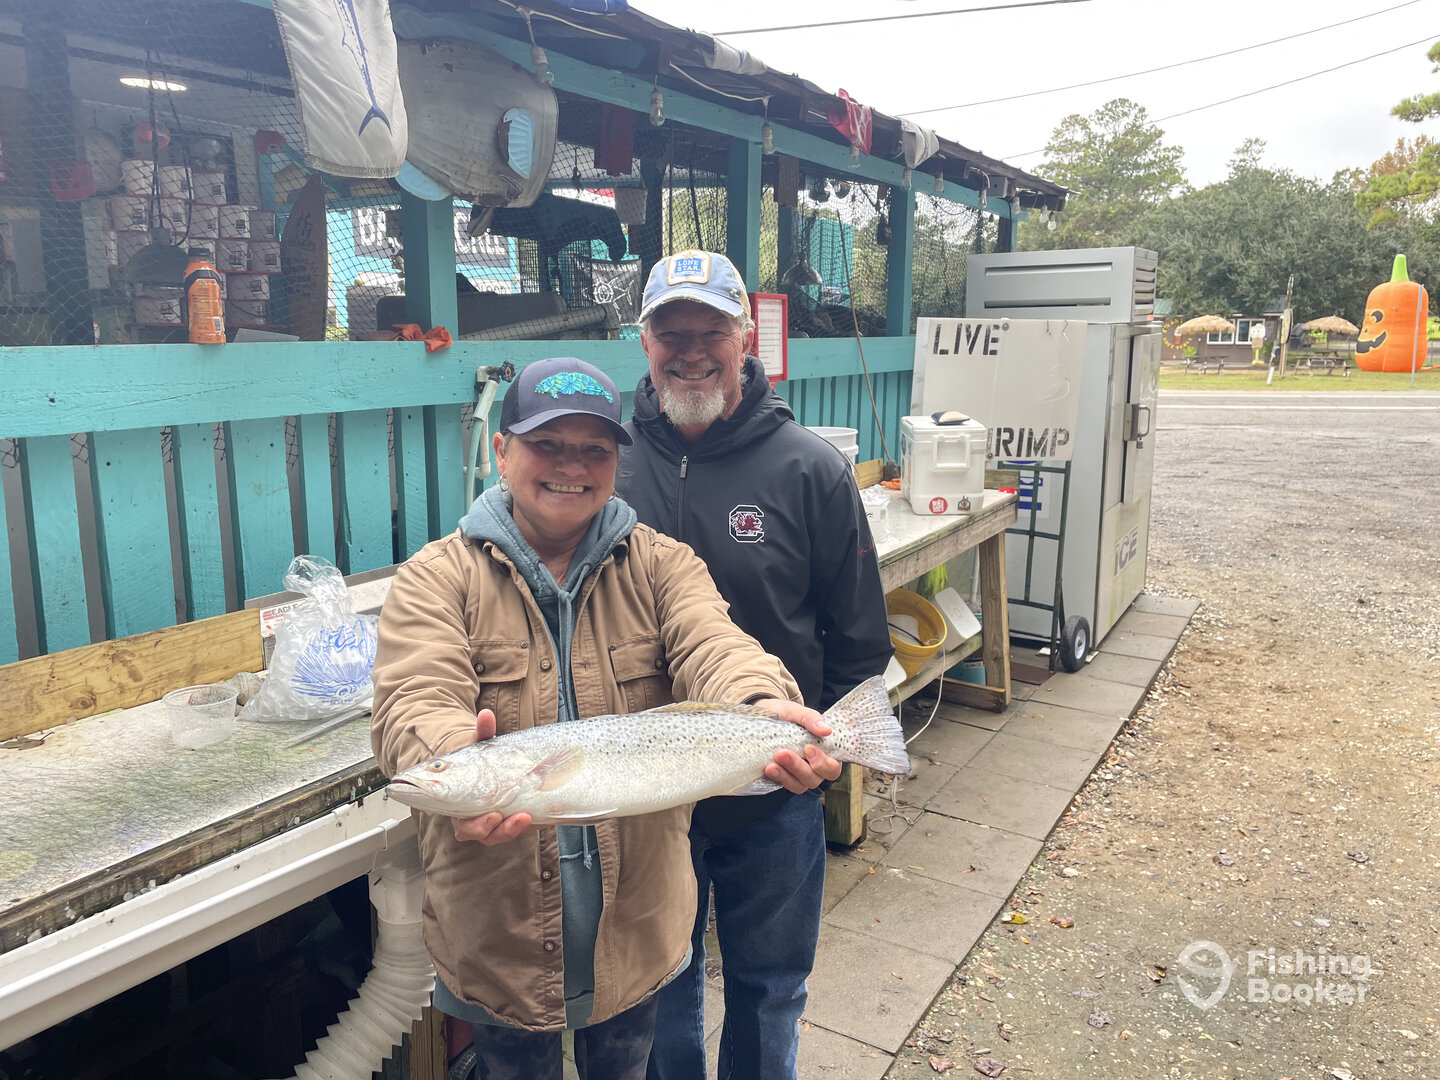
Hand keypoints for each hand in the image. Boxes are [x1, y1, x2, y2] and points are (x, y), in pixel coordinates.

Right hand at [451, 708, 533, 843]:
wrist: (491, 765)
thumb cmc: (480, 760)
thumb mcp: (481, 746)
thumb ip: (483, 732)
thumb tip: (486, 715)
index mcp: (461, 806)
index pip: (464, 825)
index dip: (477, 825)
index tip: (494, 814)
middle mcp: (476, 818)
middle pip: (484, 834)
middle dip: (500, 829)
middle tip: (514, 817)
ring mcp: (495, 822)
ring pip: (501, 834)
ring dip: (513, 829)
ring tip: (527, 817)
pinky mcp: (512, 821)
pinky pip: (520, 828)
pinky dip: (532, 824)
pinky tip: (544, 816)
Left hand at [753, 698, 843, 792]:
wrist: (761, 716)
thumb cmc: (784, 714)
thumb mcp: (795, 711)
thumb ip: (811, 718)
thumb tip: (826, 730)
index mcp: (823, 750)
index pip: (833, 766)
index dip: (824, 763)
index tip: (808, 749)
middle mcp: (813, 766)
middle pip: (815, 778)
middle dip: (799, 767)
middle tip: (783, 753)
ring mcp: (798, 774)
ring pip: (800, 785)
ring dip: (786, 775)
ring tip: (772, 764)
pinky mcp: (783, 778)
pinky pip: (784, 785)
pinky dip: (778, 778)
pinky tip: (769, 768)